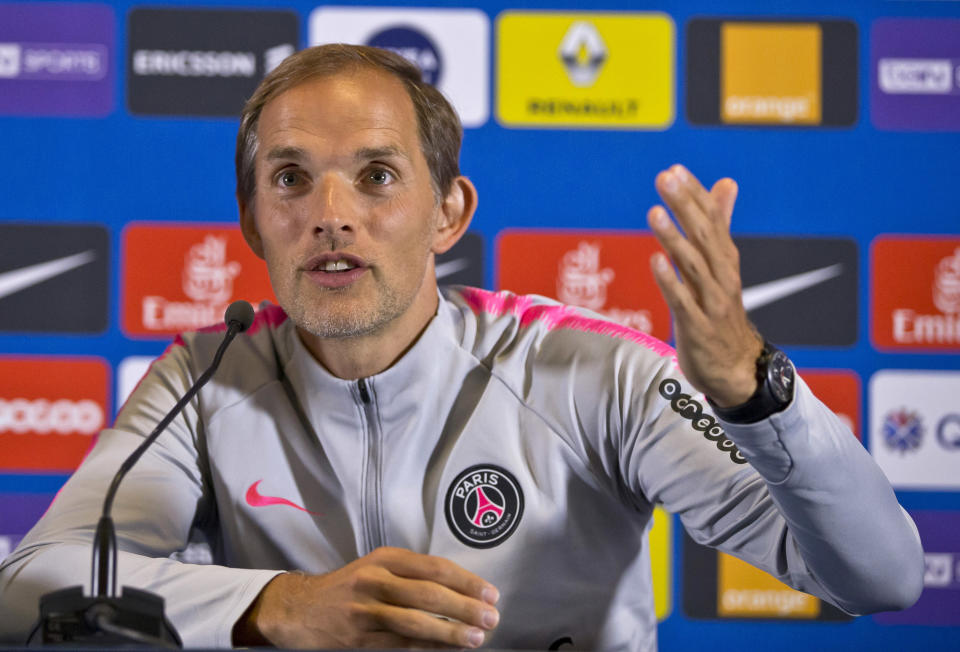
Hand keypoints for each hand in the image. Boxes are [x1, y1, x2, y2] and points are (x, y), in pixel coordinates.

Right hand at [233, 547, 499, 648]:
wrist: (299, 609)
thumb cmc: (347, 587)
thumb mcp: (377, 567)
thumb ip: (412, 574)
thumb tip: (459, 590)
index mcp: (385, 558)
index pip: (434, 568)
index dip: (466, 581)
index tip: (490, 594)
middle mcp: (375, 581)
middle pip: (429, 594)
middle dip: (465, 607)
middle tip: (491, 617)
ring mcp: (365, 611)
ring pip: (416, 622)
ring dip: (450, 632)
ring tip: (475, 638)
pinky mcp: (358, 640)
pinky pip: (400, 645)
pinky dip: (427, 648)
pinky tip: (447, 650)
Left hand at [647, 164, 762, 406]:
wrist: (738, 367)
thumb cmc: (722, 311)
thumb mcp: (722, 266)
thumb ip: (720, 224)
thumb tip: (726, 182)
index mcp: (725, 260)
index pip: (712, 221)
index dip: (694, 196)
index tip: (675, 170)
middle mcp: (721, 276)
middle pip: (704, 236)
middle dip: (684, 206)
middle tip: (664, 179)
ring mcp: (711, 302)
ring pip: (693, 265)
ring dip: (674, 238)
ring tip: (655, 213)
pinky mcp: (697, 326)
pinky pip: (683, 301)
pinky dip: (671, 280)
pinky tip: (656, 260)